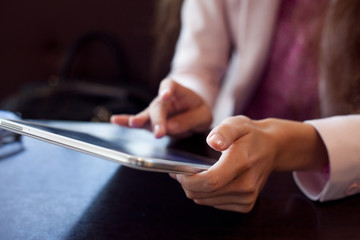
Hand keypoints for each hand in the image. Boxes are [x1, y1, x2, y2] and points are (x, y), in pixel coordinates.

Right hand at [111, 78, 211, 137]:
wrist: (190, 108)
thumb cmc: (197, 109)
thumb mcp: (203, 115)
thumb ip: (190, 119)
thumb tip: (171, 126)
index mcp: (178, 90)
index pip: (171, 86)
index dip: (168, 90)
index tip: (165, 95)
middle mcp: (162, 98)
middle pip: (158, 107)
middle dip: (158, 120)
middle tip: (159, 133)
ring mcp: (154, 109)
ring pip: (147, 115)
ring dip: (142, 120)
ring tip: (134, 123)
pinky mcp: (149, 120)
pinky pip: (138, 122)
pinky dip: (127, 122)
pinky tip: (115, 120)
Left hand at [170, 116, 327, 212]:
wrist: (273, 148)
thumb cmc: (250, 135)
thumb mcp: (237, 124)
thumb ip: (224, 131)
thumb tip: (213, 142)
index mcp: (242, 163)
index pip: (210, 181)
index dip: (188, 180)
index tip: (178, 172)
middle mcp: (247, 185)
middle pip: (204, 194)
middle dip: (186, 184)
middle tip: (179, 172)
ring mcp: (248, 197)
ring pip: (206, 201)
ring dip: (195, 190)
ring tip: (192, 175)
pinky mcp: (246, 204)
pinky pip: (215, 204)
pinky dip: (206, 195)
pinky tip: (208, 181)